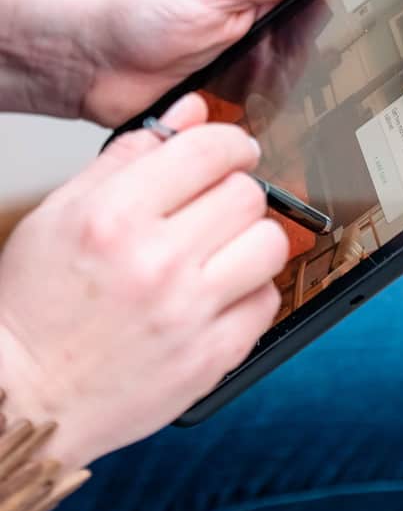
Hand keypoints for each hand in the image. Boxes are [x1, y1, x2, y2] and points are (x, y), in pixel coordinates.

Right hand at [0, 94, 288, 469]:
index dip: (231, 143)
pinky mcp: (211, 358)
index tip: (233, 152)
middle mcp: (157, 262)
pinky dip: (249, 292)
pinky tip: (216, 294)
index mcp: (115, 217)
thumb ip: (131, 155)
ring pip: (270, 244)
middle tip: (217, 205)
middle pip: (247, 194)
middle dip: (236, 190)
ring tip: (220, 250)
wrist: (23, 398)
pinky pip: (266, 301)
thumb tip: (191, 113)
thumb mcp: (62, 211)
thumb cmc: (36, 304)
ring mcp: (189, 314)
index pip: (210, 151)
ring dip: (250, 240)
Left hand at [80, 0, 351, 126]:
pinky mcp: (217, 104)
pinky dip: (249, 120)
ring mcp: (233, 68)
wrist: (85, 62)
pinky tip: (234, 116)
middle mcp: (248, 29)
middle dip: (290, 68)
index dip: (327, 22)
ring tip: (235, 87)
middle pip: (302, 57)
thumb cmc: (139, 10)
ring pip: (281, 92)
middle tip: (259, 62)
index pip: (314, 6)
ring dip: (267, 96)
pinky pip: (251, 118)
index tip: (336, 35)